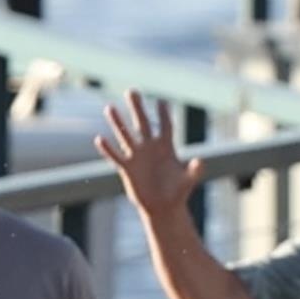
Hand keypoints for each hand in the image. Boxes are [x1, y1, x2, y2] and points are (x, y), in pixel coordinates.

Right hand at [95, 91, 205, 218]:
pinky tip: (99, 139)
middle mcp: (150, 148)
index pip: (165, 126)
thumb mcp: (188, 181)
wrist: (163, 207)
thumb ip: (194, 171)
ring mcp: (138, 157)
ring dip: (118, 123)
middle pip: (142, 123)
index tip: (161, 102)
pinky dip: (108, 149)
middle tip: (131, 91)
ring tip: (109, 108)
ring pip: (126, 136)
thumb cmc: (178, 192)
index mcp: (166, 147)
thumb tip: (199, 162)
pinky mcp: (128, 169)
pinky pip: (116, 157)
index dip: (164, 114)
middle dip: (137, 108)